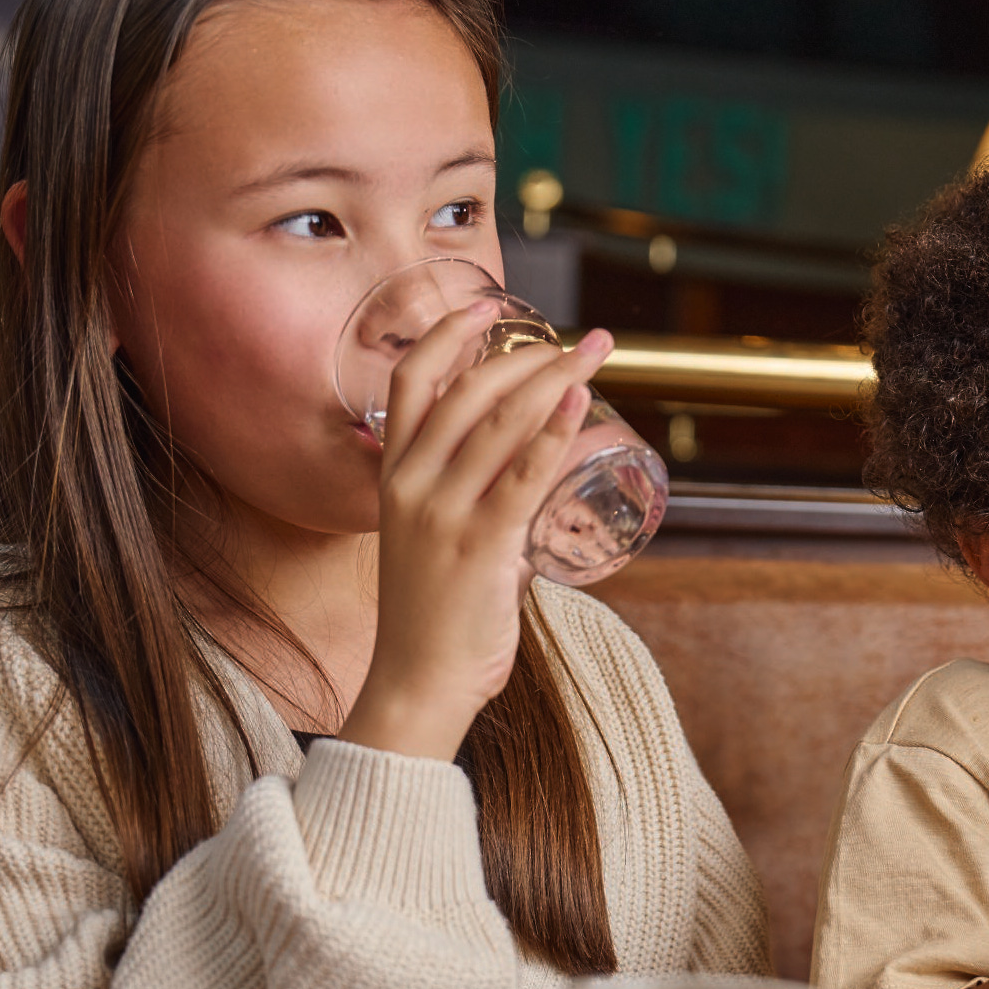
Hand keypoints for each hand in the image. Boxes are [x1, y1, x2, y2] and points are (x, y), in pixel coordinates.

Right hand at [339, 300, 610, 761]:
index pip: (410, 383)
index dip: (448, 335)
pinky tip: (579, 401)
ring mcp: (442, 513)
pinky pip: (520, 475)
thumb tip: (525, 493)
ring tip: (595, 354)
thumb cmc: (432, 620)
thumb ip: (473, 509)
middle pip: (468, 390)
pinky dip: (552, 432)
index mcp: (393, 477)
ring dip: (553, 378)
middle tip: (581, 338)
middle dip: (529, 352)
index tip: (488, 305)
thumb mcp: (431, 543)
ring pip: (499, 423)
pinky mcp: (479, 545)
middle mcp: (411, 485)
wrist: (417, 683)